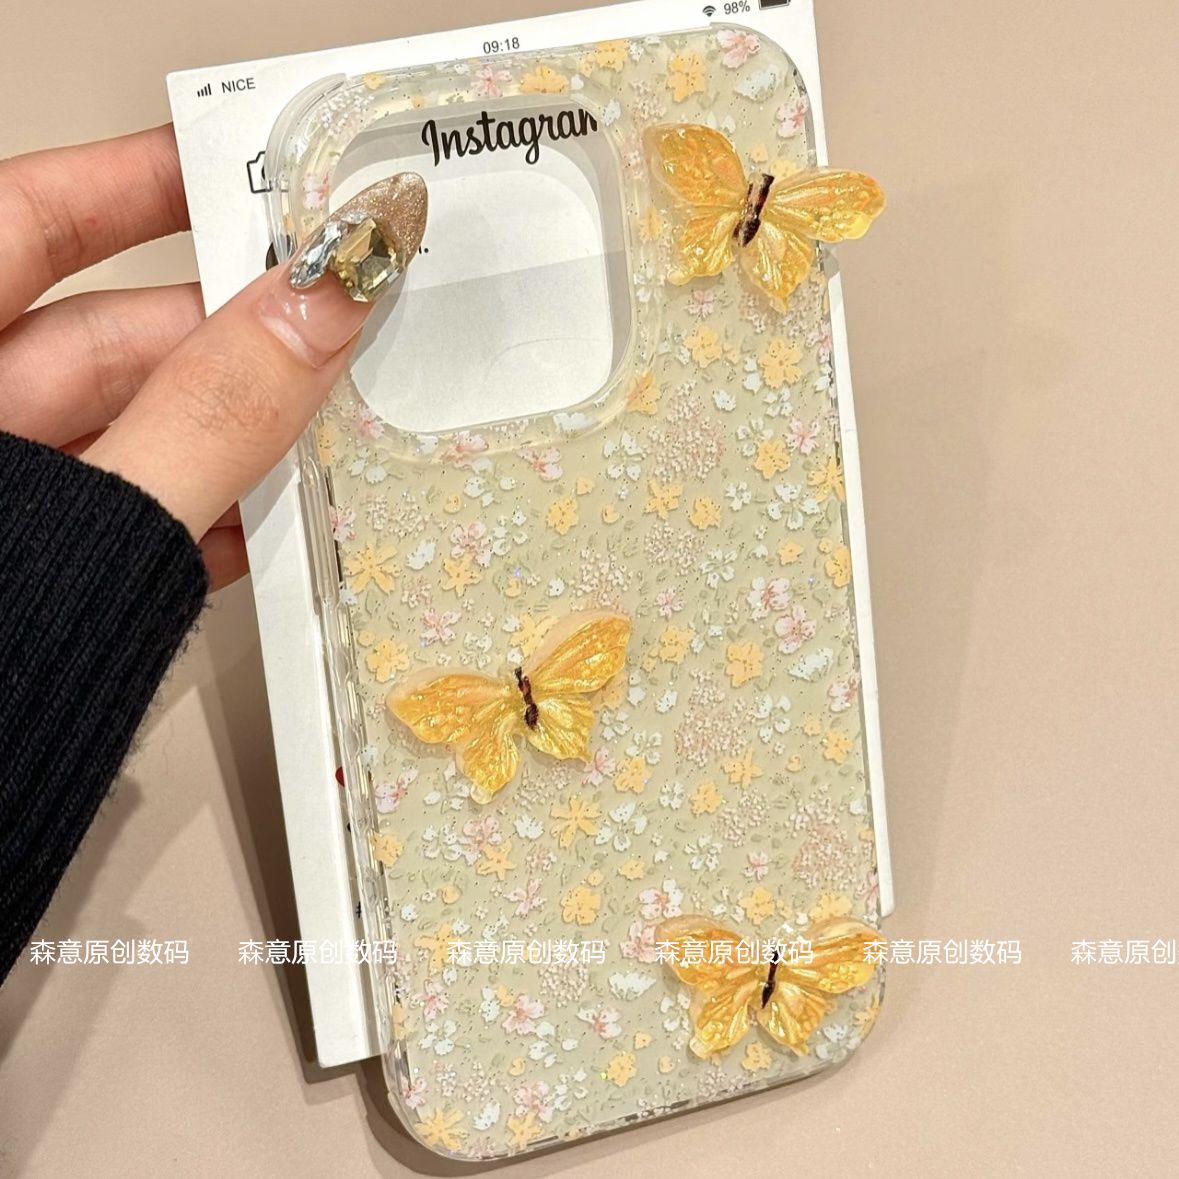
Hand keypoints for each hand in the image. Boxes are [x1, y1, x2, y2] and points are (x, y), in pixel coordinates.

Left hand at [0, 125, 375, 588]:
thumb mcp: (91, 512)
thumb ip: (206, 422)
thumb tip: (318, 312)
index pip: (30, 220)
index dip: (138, 182)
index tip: (240, 165)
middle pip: (109, 341)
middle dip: (231, 339)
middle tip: (336, 321)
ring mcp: (12, 503)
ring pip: (137, 438)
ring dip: (236, 442)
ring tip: (332, 432)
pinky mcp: (46, 577)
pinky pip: (131, 525)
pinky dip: (202, 525)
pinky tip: (272, 528)